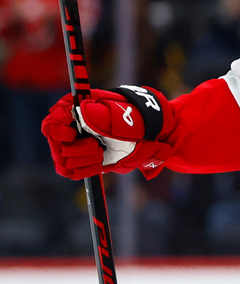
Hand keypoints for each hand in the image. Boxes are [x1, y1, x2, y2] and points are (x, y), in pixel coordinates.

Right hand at [41, 86, 176, 179]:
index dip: (57, 129)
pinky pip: (72, 172)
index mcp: (74, 112)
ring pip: (65, 162)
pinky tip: (101, 161)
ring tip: (101, 151)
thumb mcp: (117, 113)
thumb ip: (99, 113)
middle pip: (58, 147)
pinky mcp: (81, 162)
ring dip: (85, 159)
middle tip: (96, 146)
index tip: (71, 133)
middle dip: (78, 148)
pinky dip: (87, 169)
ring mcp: (74, 146)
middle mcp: (69, 130)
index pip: (51, 123)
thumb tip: (84, 111)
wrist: (144, 132)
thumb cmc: (130, 118)